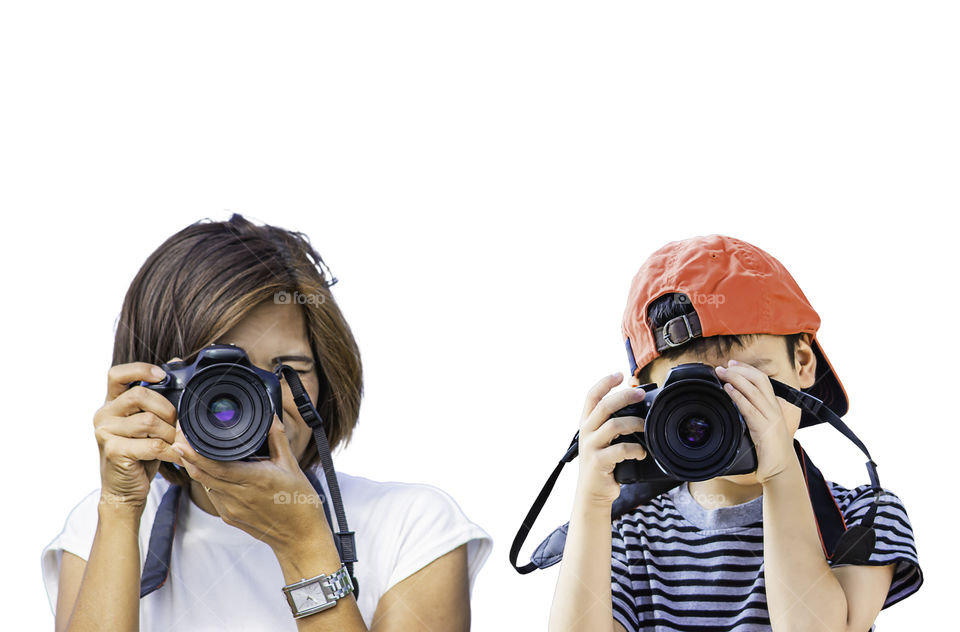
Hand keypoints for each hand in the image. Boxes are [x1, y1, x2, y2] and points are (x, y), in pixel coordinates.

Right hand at [94, 362, 181, 509]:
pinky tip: (177, 455)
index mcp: (112, 403)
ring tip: (177, 443)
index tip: (163, 376)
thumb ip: (157, 398)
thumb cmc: (141, 453)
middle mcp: (104, 414)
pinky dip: (171, 451)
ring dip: (171, 433)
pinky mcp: (113, 451)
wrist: (124, 490)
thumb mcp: (149, 424)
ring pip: (148, 421)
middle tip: (178, 423)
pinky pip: (151, 445)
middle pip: (139, 395)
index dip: (140, 369)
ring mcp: (105, 433)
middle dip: (167, 409)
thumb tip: (175, 362)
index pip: (117, 374)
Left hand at [172, 416, 330, 554]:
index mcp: (255, 480)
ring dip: (195, 466)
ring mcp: (231, 509)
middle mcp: (239, 496)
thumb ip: (277, 437)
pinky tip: (209, 469)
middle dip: (187, 455)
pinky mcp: (229, 516)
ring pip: (204, 483)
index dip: (194, 453)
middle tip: (179, 436)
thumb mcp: (291, 465)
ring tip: (189, 448)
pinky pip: (213, 493)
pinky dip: (207, 479)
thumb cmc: (299, 501)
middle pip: (202, 474)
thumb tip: (270, 415)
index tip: (182, 438)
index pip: (216, 466)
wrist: (299, 537)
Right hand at [574, 373, 648, 507]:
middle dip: (625, 396)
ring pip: (614, 425)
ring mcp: (591, 447)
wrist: (592, 494)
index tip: (620, 374)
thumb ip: (612, 425)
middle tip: (641, 394)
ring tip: (645, 428)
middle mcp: (586, 432)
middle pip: (604, 406)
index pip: (591, 396)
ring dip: (634, 424)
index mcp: (587, 424)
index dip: (605, 383)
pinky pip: (620, 449)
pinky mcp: (598, 462)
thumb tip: (637, 407)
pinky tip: (642, 452)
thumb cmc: (603, 465)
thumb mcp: (603, 441)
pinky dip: (636, 449)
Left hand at [714, 360, 794, 483]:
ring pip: (755, 390)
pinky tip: (728, 390)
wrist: (781, 471)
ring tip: (721, 374)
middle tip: (722, 367)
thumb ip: (750, 415)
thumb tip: (731, 404)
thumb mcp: (760, 428)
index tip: (732, 363)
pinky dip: (738, 397)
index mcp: (773, 407)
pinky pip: (750, 408)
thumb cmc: (769, 452)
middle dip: (740, 370)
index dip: (747, 369)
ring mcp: (771, 419)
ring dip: (736, 379)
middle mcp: (774, 410)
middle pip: (759, 380)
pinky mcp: (765, 430)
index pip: (762, 380)